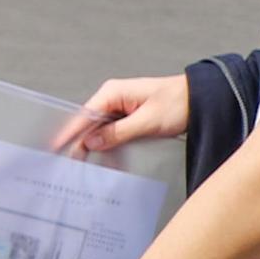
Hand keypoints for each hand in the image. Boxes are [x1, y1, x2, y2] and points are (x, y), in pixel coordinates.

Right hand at [56, 74, 188, 155]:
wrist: (203, 100)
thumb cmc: (179, 103)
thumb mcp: (148, 121)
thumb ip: (118, 132)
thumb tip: (92, 142)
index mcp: (113, 93)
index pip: (84, 115)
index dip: (70, 132)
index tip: (57, 146)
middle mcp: (114, 98)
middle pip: (90, 124)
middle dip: (82, 143)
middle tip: (73, 164)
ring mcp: (122, 108)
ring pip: (101, 130)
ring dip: (98, 147)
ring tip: (89, 165)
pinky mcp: (130, 117)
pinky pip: (113, 133)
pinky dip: (111, 146)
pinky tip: (110, 160)